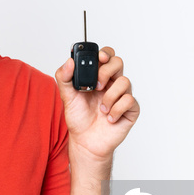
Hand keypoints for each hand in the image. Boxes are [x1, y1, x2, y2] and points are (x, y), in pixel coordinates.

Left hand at [55, 47, 139, 162]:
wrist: (85, 141)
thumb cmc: (78, 117)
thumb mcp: (66, 96)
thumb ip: (64, 77)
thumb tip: (69, 61)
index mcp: (97, 76)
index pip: (106, 56)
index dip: (105, 53)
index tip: (99, 58)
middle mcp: (111, 83)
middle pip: (118, 62)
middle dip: (106, 72)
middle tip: (96, 86)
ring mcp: (121, 95)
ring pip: (125, 81)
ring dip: (110, 96)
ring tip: (101, 108)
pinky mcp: (129, 109)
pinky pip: (129, 100)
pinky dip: (116, 109)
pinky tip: (109, 117)